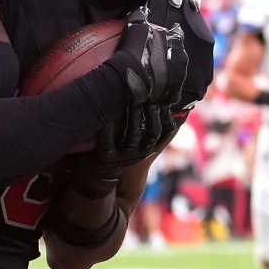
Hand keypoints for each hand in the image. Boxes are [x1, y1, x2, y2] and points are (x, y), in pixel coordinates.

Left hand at [62, 103, 177, 197]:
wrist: (100, 172)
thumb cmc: (122, 146)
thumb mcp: (140, 137)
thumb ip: (151, 121)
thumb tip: (166, 98)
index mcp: (150, 146)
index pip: (167, 130)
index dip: (168, 115)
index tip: (165, 98)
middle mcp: (140, 152)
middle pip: (152, 132)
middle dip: (152, 114)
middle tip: (148, 96)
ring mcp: (123, 156)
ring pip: (133, 137)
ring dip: (134, 118)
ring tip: (132, 101)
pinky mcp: (106, 157)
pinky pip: (107, 143)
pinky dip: (107, 130)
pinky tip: (107, 118)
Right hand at [103, 7, 186, 105]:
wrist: (129, 74)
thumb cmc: (132, 48)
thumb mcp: (135, 26)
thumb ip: (140, 15)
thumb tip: (143, 8)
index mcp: (176, 41)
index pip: (178, 33)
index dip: (171, 34)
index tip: (165, 36)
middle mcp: (182, 60)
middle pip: (179, 57)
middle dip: (171, 58)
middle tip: (158, 59)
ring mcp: (179, 79)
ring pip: (177, 77)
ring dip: (169, 77)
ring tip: (157, 79)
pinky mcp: (172, 95)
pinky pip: (171, 96)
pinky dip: (165, 95)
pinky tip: (157, 94)